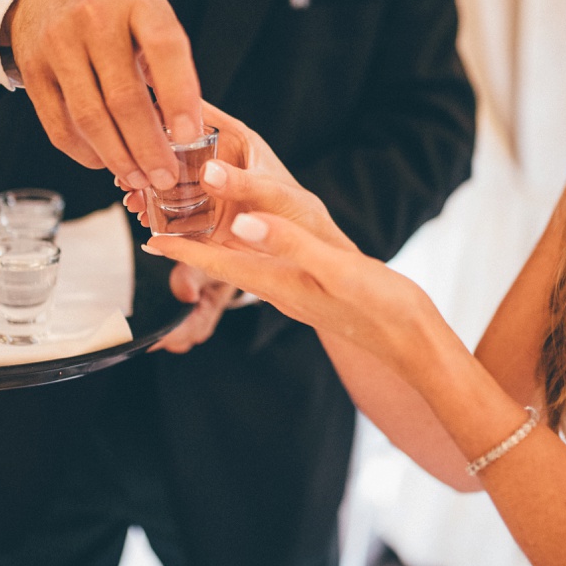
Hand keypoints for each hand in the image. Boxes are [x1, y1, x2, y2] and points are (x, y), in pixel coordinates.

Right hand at [4, 0, 202, 190]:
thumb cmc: (114, 14)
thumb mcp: (148, 18)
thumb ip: (169, 65)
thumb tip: (185, 134)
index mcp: (138, 3)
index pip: (164, 48)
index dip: (179, 96)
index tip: (190, 135)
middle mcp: (95, 19)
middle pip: (123, 97)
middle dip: (148, 147)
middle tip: (166, 176)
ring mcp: (58, 44)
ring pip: (89, 118)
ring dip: (118, 158)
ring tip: (140, 178)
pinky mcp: (33, 70)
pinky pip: (59, 125)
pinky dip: (85, 153)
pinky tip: (105, 162)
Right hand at [122, 102, 354, 250]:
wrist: (310, 261)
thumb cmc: (304, 217)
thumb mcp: (278, 194)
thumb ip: (245, 182)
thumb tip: (209, 172)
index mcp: (238, 140)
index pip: (198, 112)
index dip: (169, 105)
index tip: (139, 106)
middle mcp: (218, 162)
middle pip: (172, 148)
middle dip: (146, 155)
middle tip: (128, 165)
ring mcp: (206, 191)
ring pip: (166, 181)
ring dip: (146, 186)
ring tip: (132, 195)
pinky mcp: (202, 220)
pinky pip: (170, 213)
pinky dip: (153, 215)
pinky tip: (142, 217)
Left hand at [141, 180, 441, 377]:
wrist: (417, 343)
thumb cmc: (385, 308)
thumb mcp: (336, 269)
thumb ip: (290, 244)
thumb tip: (240, 222)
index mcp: (283, 283)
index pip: (220, 265)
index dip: (183, 250)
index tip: (147, 238)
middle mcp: (283, 290)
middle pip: (224, 266)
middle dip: (190, 249)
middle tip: (158, 225)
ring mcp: (298, 293)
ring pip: (244, 268)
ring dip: (214, 250)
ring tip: (190, 231)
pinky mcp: (315, 291)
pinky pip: (267, 270)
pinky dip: (248, 252)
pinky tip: (250, 244)